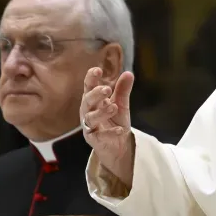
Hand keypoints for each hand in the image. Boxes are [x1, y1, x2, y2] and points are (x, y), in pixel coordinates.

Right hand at [80, 67, 134, 186]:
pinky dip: (110, 132)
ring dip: (101, 112)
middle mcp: (88, 112)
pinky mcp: (95, 140)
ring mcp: (90, 127)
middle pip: (87, 101)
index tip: (97, 70)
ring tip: (113, 107)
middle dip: (95, 95)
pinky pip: (100, 136)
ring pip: (90, 118)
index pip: (89, 87)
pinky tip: (120, 129)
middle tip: (107, 89)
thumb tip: (128, 73)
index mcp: (93, 101)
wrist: (117, 145)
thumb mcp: (121, 104)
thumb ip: (122, 90)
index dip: (91, 78)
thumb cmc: (115, 121)